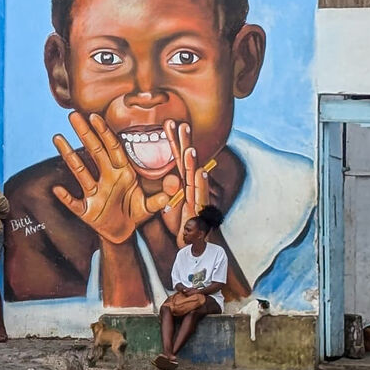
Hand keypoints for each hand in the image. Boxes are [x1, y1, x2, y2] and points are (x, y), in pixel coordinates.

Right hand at [51, 112, 171, 245]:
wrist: (123, 232)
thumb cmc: (136, 213)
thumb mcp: (151, 206)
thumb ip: (162, 196)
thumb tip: (175, 181)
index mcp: (122, 173)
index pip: (113, 148)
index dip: (105, 133)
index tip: (95, 116)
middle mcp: (106, 178)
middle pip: (94, 152)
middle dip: (84, 133)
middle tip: (73, 115)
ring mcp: (94, 193)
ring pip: (80, 171)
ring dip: (68, 155)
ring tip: (57, 137)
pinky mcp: (86, 210)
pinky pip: (74, 203)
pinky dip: (66, 197)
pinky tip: (57, 189)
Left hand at [162, 119, 210, 246]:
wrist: (193, 246)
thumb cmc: (182, 224)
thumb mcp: (170, 205)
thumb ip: (170, 191)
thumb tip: (170, 177)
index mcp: (184, 183)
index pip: (177, 158)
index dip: (173, 141)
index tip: (169, 123)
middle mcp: (192, 187)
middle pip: (187, 161)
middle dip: (183, 143)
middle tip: (179, 124)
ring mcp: (197, 197)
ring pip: (194, 177)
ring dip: (192, 162)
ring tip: (189, 148)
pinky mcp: (200, 211)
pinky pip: (199, 196)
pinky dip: (200, 184)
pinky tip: (200, 172)